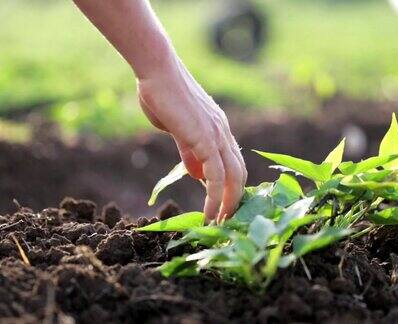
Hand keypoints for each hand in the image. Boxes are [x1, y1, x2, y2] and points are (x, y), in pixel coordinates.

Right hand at [137, 58, 246, 221]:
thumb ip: (189, 151)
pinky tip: (208, 215)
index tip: (223, 204)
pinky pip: (216, 177)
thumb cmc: (161, 94)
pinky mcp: (205, 139)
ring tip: (219, 225)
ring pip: (234, 178)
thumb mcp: (177, 128)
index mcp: (218, 128)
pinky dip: (214, 199)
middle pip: (240, 173)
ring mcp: (217, 135)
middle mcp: (223, 132)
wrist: (157, 70)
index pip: (233, 162)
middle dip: (234, 200)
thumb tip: (196, 174)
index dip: (231, 185)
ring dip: (228, 205)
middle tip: (225, 221)